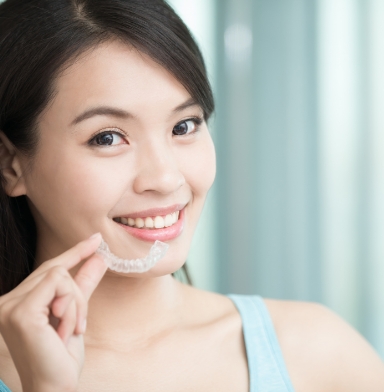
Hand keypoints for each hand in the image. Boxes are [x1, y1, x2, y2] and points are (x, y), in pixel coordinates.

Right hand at [0, 233, 106, 391]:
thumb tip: (99, 257)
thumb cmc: (61, 356)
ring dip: (76, 304)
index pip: (48, 269)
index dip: (73, 252)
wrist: (55, 388)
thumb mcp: (76, 313)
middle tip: (79, 324)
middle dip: (77, 293)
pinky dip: (72, 307)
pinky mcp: (21, 312)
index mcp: (18, 302)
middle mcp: (7, 301)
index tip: (95, 239)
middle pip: (56, 270)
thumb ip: (84, 284)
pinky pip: (59, 285)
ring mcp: (10, 306)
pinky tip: (66, 331)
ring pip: (60, 275)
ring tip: (70, 331)